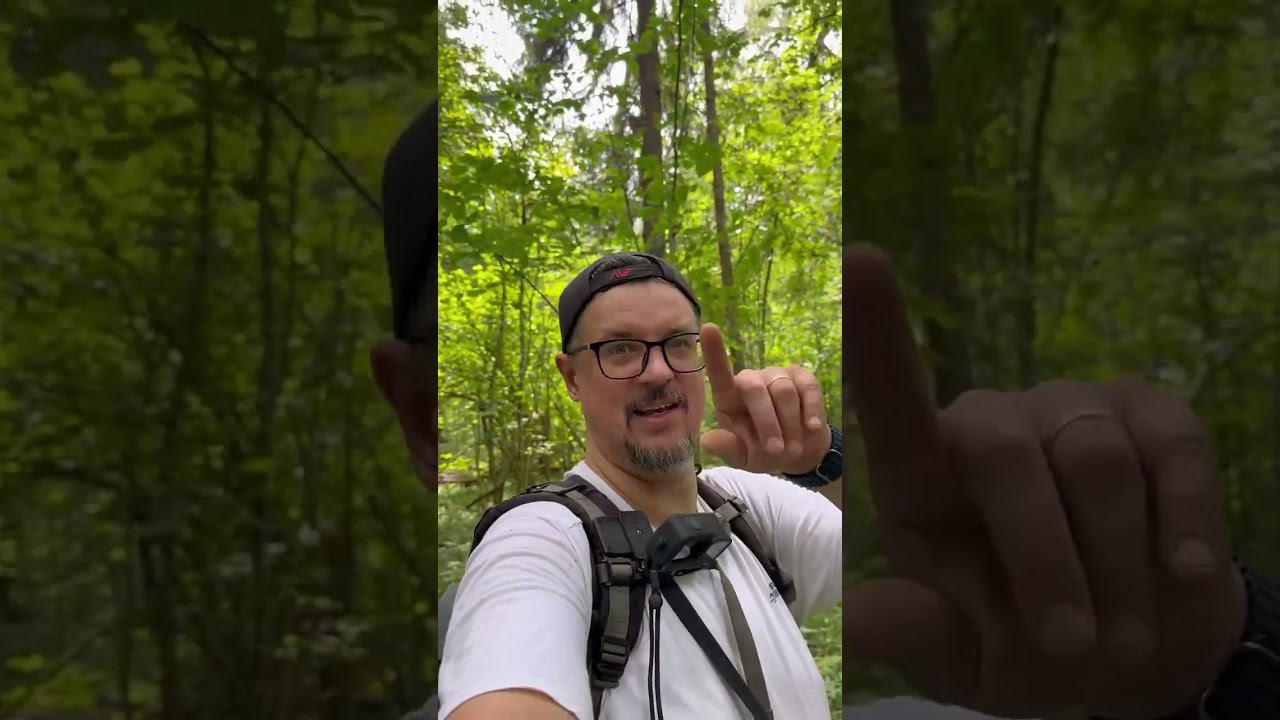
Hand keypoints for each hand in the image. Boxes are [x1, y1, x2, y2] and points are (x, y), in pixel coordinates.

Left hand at [698, 323, 830, 475]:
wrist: (799, 453)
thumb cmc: (764, 452)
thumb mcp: (742, 457)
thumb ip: (727, 448)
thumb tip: (706, 441)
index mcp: (729, 398)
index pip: (719, 373)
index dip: (714, 351)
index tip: (707, 327)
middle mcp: (751, 381)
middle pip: (754, 387)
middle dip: (766, 422)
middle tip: (775, 450)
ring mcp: (777, 377)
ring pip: (783, 391)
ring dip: (789, 423)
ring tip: (791, 446)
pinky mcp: (803, 378)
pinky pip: (808, 389)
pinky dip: (811, 411)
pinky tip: (811, 427)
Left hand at [842, 245, 1245, 719]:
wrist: (1131, 647)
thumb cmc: (1023, 643)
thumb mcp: (957, 651)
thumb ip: (909, 627)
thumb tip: (849, 626)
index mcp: (924, 479)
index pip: (894, 403)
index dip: (880, 335)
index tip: (862, 256)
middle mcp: (990, 427)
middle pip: (1006, 454)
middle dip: (1043, 560)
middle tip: (1071, 647)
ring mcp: (1071, 413)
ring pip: (1095, 462)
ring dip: (1115, 565)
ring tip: (1118, 633)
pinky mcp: (1151, 415)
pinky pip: (1173, 452)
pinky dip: (1184, 522)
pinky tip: (1184, 572)